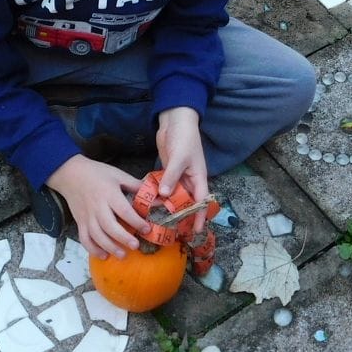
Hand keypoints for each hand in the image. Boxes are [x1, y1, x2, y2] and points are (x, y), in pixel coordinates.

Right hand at [46, 155, 148, 259]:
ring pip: (97, 235)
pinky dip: (93, 249)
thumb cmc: (97, 173)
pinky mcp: (80, 222)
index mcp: (109, 194)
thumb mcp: (118, 175)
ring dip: (109, 247)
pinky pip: (85, 239)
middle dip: (123, 238)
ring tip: (123, 255)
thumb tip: (157, 195)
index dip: (136, 221)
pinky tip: (104, 255)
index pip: (124, 210)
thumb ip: (136, 186)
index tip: (147, 228)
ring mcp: (87, 216)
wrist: (70, 173)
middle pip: (109, 226)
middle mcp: (97, 207)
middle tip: (135, 246)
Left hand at [156, 106, 208, 232]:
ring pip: (174, 196)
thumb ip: (171, 176)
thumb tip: (164, 195)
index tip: (196, 231)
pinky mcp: (167, 171)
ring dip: (168, 207)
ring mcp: (178, 176)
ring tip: (159, 221)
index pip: (201, 201)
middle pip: (187, 202)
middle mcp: (190, 179)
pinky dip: (159, 194)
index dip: (199, 217)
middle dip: (182, 216)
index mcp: (199, 177)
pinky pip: (164, 187)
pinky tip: (150, 203)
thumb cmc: (184, 137)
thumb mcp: (179, 157)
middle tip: (173, 231)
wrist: (176, 119)